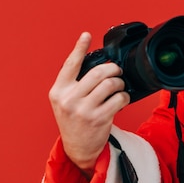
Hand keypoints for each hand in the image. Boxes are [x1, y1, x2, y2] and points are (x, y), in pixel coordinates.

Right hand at [48, 32, 129, 175]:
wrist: (78, 147)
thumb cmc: (75, 120)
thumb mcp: (65, 100)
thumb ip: (76, 83)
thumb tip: (98, 64)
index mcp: (59, 91)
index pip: (70, 65)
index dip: (79, 48)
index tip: (86, 35)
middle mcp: (68, 99)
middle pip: (98, 72)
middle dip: (113, 69)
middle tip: (117, 72)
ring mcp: (83, 109)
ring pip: (111, 84)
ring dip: (120, 83)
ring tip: (119, 87)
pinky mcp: (99, 118)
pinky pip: (119, 98)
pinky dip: (124, 96)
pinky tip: (121, 99)